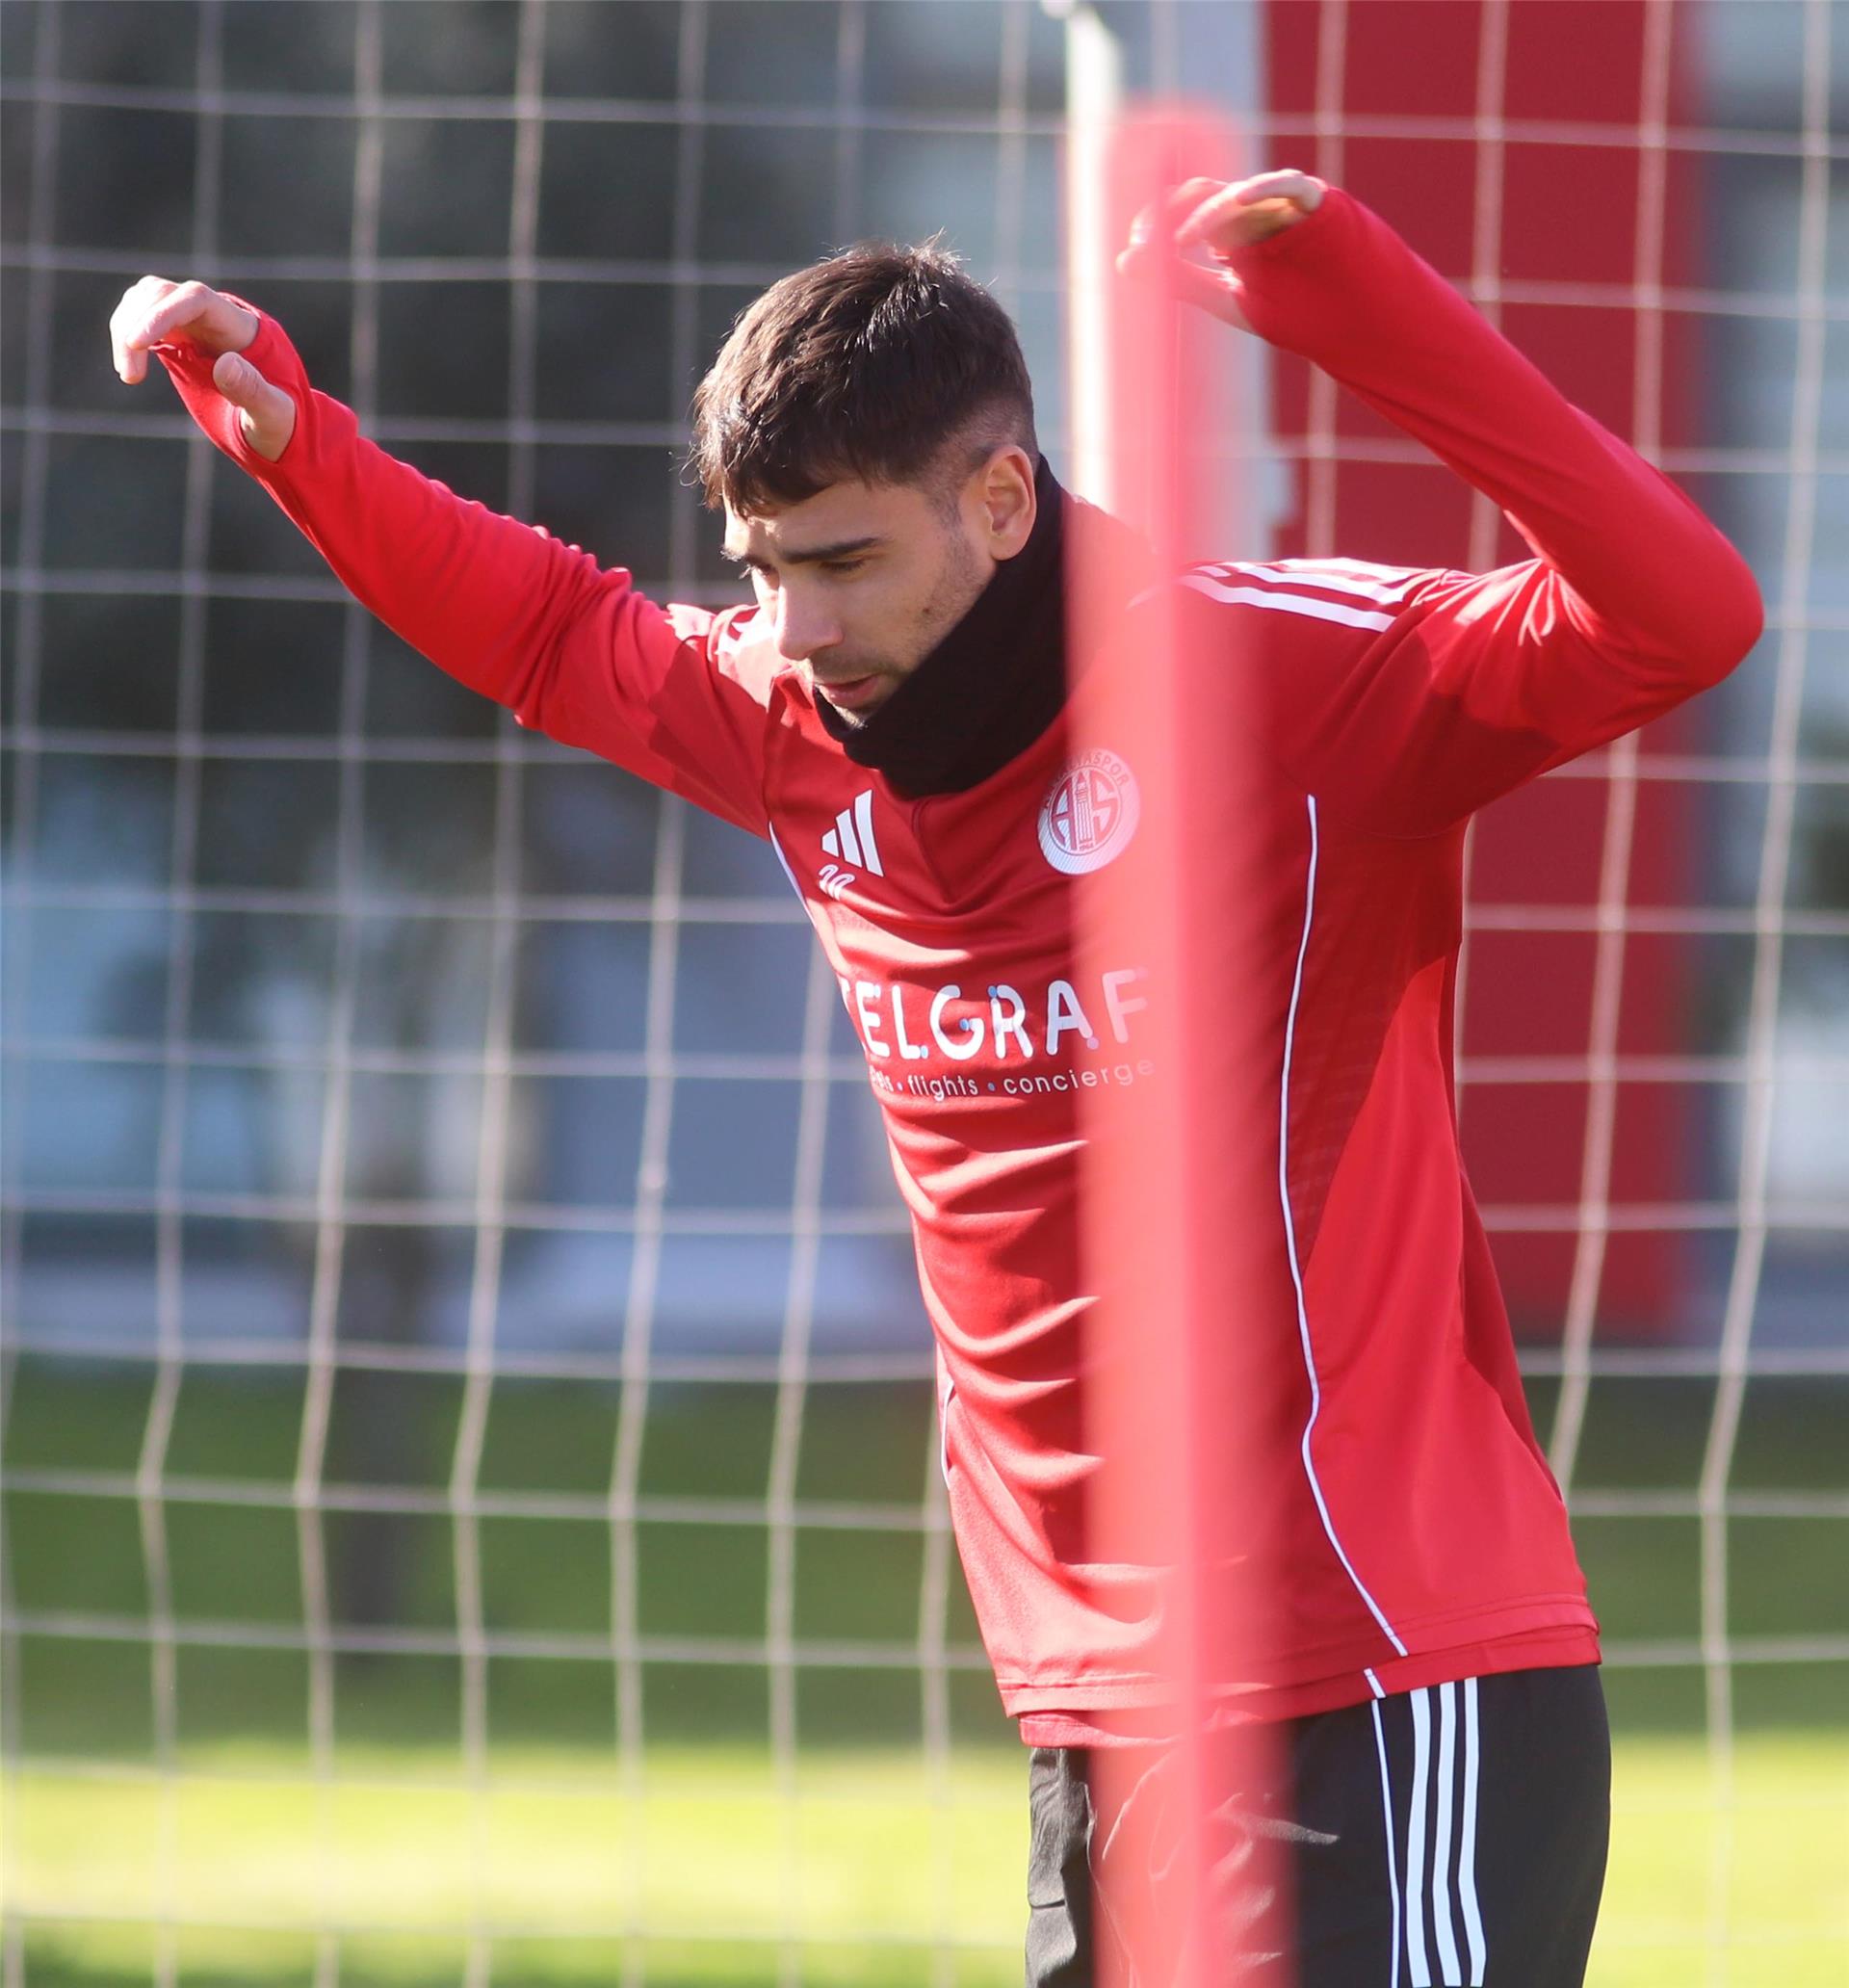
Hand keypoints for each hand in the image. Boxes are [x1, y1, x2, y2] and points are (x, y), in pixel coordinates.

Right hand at [109, 276, 296, 461]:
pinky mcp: (178, 336)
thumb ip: (254, 391)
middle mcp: (215, 315)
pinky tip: (130, 370)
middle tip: (129, 377)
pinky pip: (142, 318)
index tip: (136, 342)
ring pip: (146, 300)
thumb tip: (225, 362)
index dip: (163, 313)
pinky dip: (127, 337)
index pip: (196, 298)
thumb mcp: (274, 416)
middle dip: (137, 325)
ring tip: (129, 376)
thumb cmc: (281, 423)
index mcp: (243, 328)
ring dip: (125, 329)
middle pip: (163, 293)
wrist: (276, 428)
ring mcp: (194, 322)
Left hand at [1117, 170, 1323, 332]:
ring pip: (1237, 194)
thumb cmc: (1297, 313)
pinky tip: (1240, 199)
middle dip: (1170, 214)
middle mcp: (1254, 211)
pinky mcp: (1316, 203)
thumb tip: (1121, 263)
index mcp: (1231, 231)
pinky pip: (1287, 186)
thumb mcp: (1227, 300)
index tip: (1134, 250)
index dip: (1156, 223)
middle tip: (1148, 241)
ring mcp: (1283, 204)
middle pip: (1203, 193)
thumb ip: (1178, 281)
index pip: (1184, 210)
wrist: (1354, 326)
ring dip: (1207, 214)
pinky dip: (1263, 188)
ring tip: (1185, 241)